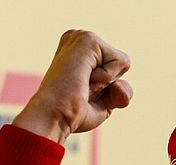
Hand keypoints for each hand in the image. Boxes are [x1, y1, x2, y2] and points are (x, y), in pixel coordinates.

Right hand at [14, 30, 131, 143]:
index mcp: (78, 51)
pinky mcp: (88, 39)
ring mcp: (82, 37)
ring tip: (81, 86)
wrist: (53, 118)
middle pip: (122, 64)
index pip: (117, 68)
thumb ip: (119, 92)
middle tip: (81, 91)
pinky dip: (107, 78)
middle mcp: (78, 39)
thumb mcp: (103, 103)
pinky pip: (121, 61)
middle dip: (108, 86)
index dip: (107, 89)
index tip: (82, 93)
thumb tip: (120, 85)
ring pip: (122, 62)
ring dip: (106, 84)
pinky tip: (83, 80)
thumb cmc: (70, 114)